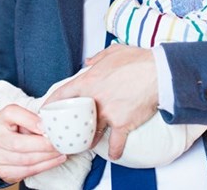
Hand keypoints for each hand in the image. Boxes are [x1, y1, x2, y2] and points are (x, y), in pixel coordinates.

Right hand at [0, 104, 66, 182]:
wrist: (0, 146)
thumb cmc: (15, 128)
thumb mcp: (21, 117)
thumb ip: (34, 117)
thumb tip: (51, 124)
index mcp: (0, 118)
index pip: (12, 114)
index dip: (30, 120)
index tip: (46, 126)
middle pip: (18, 143)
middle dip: (42, 145)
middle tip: (59, 143)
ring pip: (24, 159)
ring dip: (46, 157)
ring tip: (60, 152)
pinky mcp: (3, 170)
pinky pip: (26, 171)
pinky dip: (44, 166)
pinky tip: (54, 160)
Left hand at [44, 44, 157, 159]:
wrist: (159, 72)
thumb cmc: (138, 60)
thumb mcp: (113, 52)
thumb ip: (98, 57)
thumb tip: (88, 61)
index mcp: (89, 80)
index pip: (63, 94)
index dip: (52, 103)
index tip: (47, 111)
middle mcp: (95, 98)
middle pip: (76, 118)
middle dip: (71, 127)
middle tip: (68, 132)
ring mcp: (108, 113)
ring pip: (93, 132)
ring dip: (90, 140)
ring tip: (87, 144)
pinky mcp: (123, 123)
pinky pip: (116, 143)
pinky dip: (115, 150)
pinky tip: (114, 154)